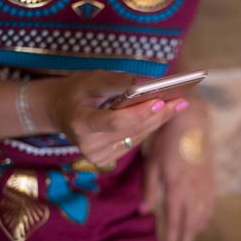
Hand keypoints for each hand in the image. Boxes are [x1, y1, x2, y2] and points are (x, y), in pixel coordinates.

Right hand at [36, 70, 189, 166]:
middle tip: (181, 100)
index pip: (116, 122)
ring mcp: (98, 156)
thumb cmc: (76, 92)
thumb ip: (118, 82)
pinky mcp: (106, 160)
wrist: (59, 112)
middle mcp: (89, 145)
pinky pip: (134, 141)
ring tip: (178, 104)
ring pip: (137, 137)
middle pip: (132, 130)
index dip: (139, 113)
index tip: (161, 100)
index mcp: (81, 124)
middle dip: (158, 114)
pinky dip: (148, 127)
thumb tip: (149, 83)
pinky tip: (162, 114)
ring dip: (158, 121)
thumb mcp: (91, 79)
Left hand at [141, 96, 214, 240]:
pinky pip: (211, 204)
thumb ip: (149, 188)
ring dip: (195, 232)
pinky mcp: (210, 178)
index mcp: (176, 188)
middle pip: (189, 223)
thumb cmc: (165, 140)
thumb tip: (144, 212)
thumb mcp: (151, 163)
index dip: (171, 239)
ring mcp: (204, 185)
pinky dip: (206, 217)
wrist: (190, 120)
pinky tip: (203, 223)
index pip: (173, 221)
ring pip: (202, 216)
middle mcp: (193, 191)